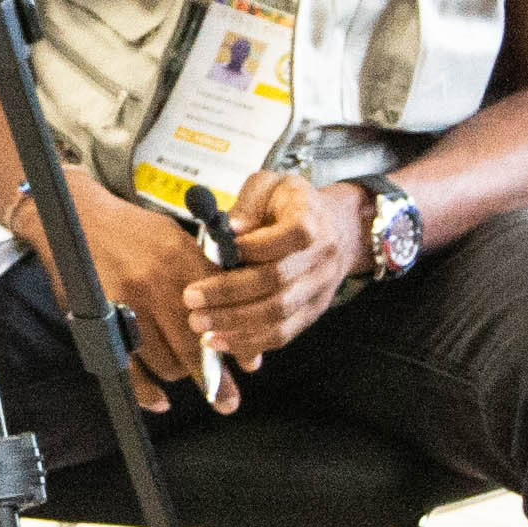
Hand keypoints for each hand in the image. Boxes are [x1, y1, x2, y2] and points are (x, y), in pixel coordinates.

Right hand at [62, 173, 225, 412]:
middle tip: (227, 402)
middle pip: (195, 345)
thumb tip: (233, 316)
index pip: (222, 312)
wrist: (75, 215)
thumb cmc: (129, 229)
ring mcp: (128, 304)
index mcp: (182, 260)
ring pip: (165, 360)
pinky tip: (159, 400)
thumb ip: (206, 275)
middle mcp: (158, 283)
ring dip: (177, 373)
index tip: (247, 365)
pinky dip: (146, 391)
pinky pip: (129, 366)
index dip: (237, 345)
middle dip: (216, 380)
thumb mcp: (174, 239)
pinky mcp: (102, 318)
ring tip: (179, 371)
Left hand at [185, 172, 365, 373]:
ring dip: (237, 324)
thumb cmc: (290, 203)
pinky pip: (285, 333)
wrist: (336, 226)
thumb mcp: (269, 185)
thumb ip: (248, 204)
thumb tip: (228, 229)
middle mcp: (321, 258)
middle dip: (230, 294)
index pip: (290, 236)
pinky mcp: (312, 311)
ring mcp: (319, 289)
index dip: (253, 246)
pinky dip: (252, 341)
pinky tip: (220, 340)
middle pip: (277, 281)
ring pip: (280, 314)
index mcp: (311, 220)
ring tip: (200, 326)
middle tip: (191, 299)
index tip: (215, 251)